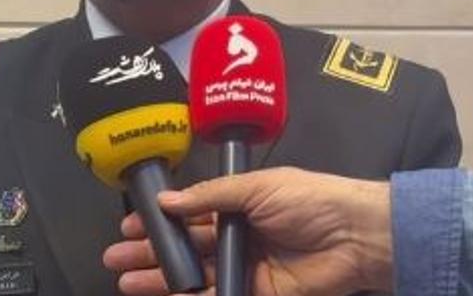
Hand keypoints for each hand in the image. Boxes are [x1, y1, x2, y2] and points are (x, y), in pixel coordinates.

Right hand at [103, 167, 392, 295]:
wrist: (356, 235)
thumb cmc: (310, 200)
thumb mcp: (256, 187)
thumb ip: (210, 196)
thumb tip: (168, 200)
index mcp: (237, 206)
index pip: (189, 214)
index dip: (160, 220)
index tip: (131, 225)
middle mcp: (237, 237)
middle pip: (185, 247)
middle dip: (150, 252)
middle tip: (116, 257)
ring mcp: (245, 267)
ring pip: (194, 275)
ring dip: (161, 278)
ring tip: (127, 280)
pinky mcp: (258, 294)